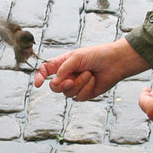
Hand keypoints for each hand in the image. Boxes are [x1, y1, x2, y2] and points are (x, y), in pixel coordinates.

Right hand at [33, 39, 149, 101]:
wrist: (115, 62)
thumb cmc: (96, 55)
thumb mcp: (76, 57)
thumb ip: (62, 70)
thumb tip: (54, 84)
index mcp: (62, 64)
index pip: (46, 71)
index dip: (39, 77)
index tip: (38, 84)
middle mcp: (67, 75)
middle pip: (55, 87)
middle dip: (62, 85)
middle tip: (71, 80)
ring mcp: (76, 85)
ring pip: (68, 93)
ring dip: (79, 84)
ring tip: (90, 74)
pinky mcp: (85, 93)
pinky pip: (79, 97)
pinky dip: (87, 88)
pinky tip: (94, 80)